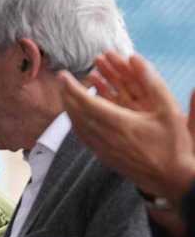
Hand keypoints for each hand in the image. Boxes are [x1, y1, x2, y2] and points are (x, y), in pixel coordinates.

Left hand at [59, 53, 194, 203]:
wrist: (170, 179)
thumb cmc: (173, 144)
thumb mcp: (168, 109)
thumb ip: (152, 81)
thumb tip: (135, 57)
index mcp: (118, 123)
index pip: (85, 102)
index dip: (72, 87)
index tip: (62, 76)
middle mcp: (104, 137)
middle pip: (76, 113)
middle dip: (67, 95)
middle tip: (62, 81)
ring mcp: (101, 149)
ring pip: (77, 126)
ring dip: (70, 109)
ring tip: (68, 96)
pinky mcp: (103, 157)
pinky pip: (83, 137)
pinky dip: (76, 123)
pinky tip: (78, 118)